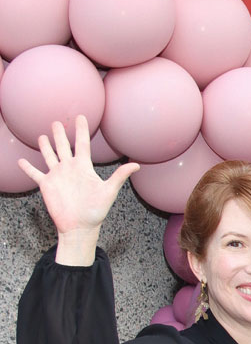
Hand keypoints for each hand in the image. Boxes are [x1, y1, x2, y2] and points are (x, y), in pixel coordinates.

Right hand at [19, 116, 138, 238]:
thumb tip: (137, 165)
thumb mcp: (109, 191)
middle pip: (64, 147)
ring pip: (49, 156)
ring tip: (42, 136)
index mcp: (83, 167)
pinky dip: (27, 168)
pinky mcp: (46, 185)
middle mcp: (69, 168)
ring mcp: (57, 176)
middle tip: (57, 122)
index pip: (82, 144)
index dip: (81, 130)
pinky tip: (21, 161)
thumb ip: (120, 176)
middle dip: (60, 134)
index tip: (82, 117)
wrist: (80, 226)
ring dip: (46, 146)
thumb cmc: (96, 211)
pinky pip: (35, 174)